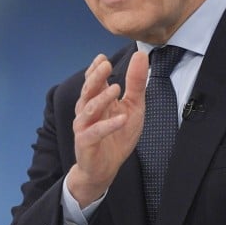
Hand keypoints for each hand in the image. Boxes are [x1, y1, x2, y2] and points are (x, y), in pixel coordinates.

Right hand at [66, 51, 148, 205]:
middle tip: (106, 65)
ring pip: (90, 109)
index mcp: (97, 100)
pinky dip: (109, 125)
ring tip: (116, 88)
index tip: (103, 57)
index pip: (93, 81)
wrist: (105, 168)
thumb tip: (140, 55)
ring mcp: (84, 126)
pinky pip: (96, 132)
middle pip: (89, 90)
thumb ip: (136, 84)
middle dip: (96, 77)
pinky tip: (121, 119)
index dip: (96, 69)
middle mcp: (87, 111)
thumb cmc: (117, 136)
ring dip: (102, 98)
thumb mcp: (133, 107)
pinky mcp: (86, 142)